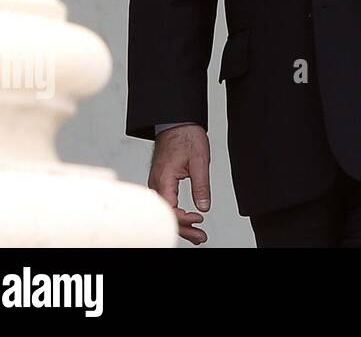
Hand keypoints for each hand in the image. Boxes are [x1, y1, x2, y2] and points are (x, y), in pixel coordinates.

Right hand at [149, 124, 211, 244]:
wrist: (176, 122)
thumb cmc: (186, 137)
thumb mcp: (199, 160)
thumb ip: (201, 185)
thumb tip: (203, 206)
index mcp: (163, 179)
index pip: (169, 209)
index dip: (184, 219)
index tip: (199, 220)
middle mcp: (156, 184)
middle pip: (165, 215)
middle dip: (183, 229)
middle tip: (200, 238)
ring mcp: (157, 184)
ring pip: (165, 211)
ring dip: (180, 224)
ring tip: (197, 234)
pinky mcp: (161, 183)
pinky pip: (166, 204)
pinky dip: (176, 214)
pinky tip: (187, 220)